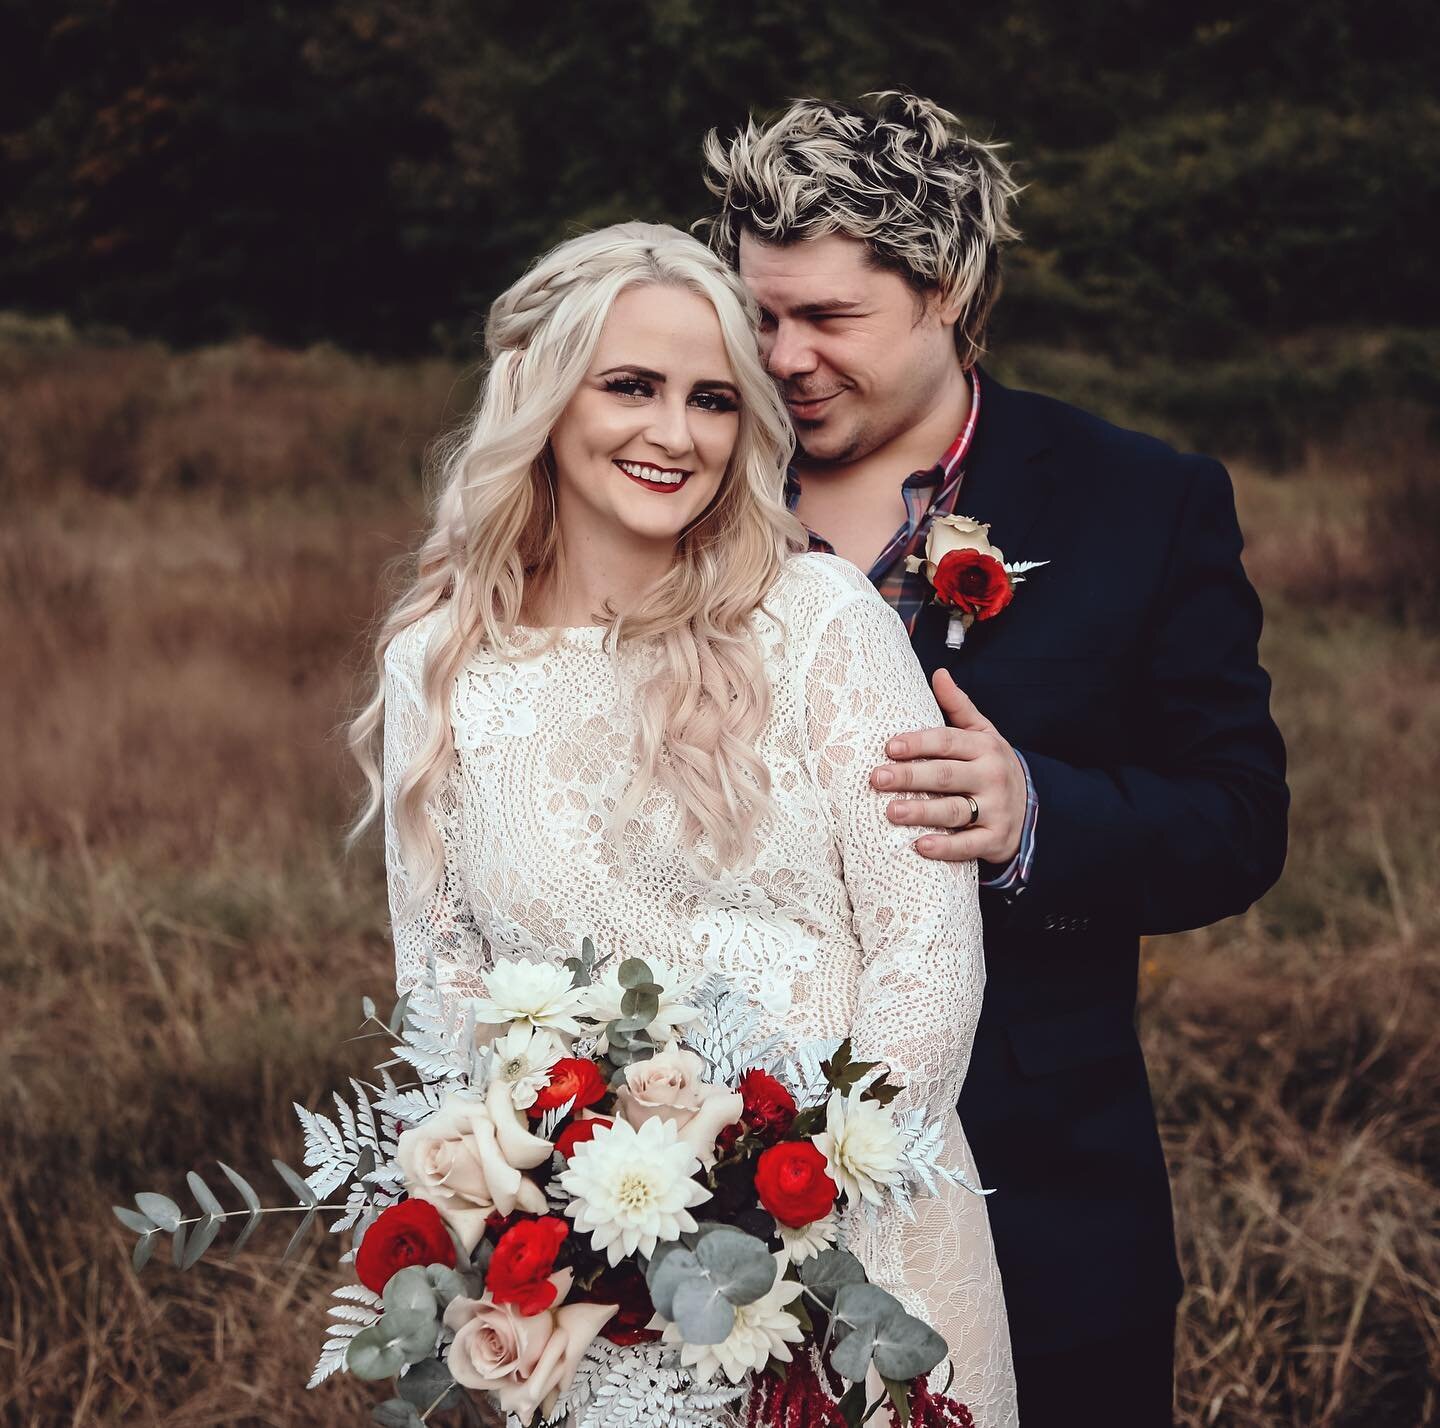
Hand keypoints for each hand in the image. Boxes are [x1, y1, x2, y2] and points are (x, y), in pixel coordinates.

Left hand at [870, 669, 1027, 863]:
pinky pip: (968, 846)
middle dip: (910, 776)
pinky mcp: (995, 840)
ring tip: (892, 812)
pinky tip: (920, 846)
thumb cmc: (992, 767)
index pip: (947, 742)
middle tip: (878, 778)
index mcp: (985, 747)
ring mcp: (995, 810)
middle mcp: (991, 777)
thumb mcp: (983, 734)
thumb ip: (959, 706)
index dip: (918, 743)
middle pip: (945, 776)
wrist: (1033, 807)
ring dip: (923, 812)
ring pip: (955, 811)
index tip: (889, 747)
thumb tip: (939, 674)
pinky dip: (946, 848)